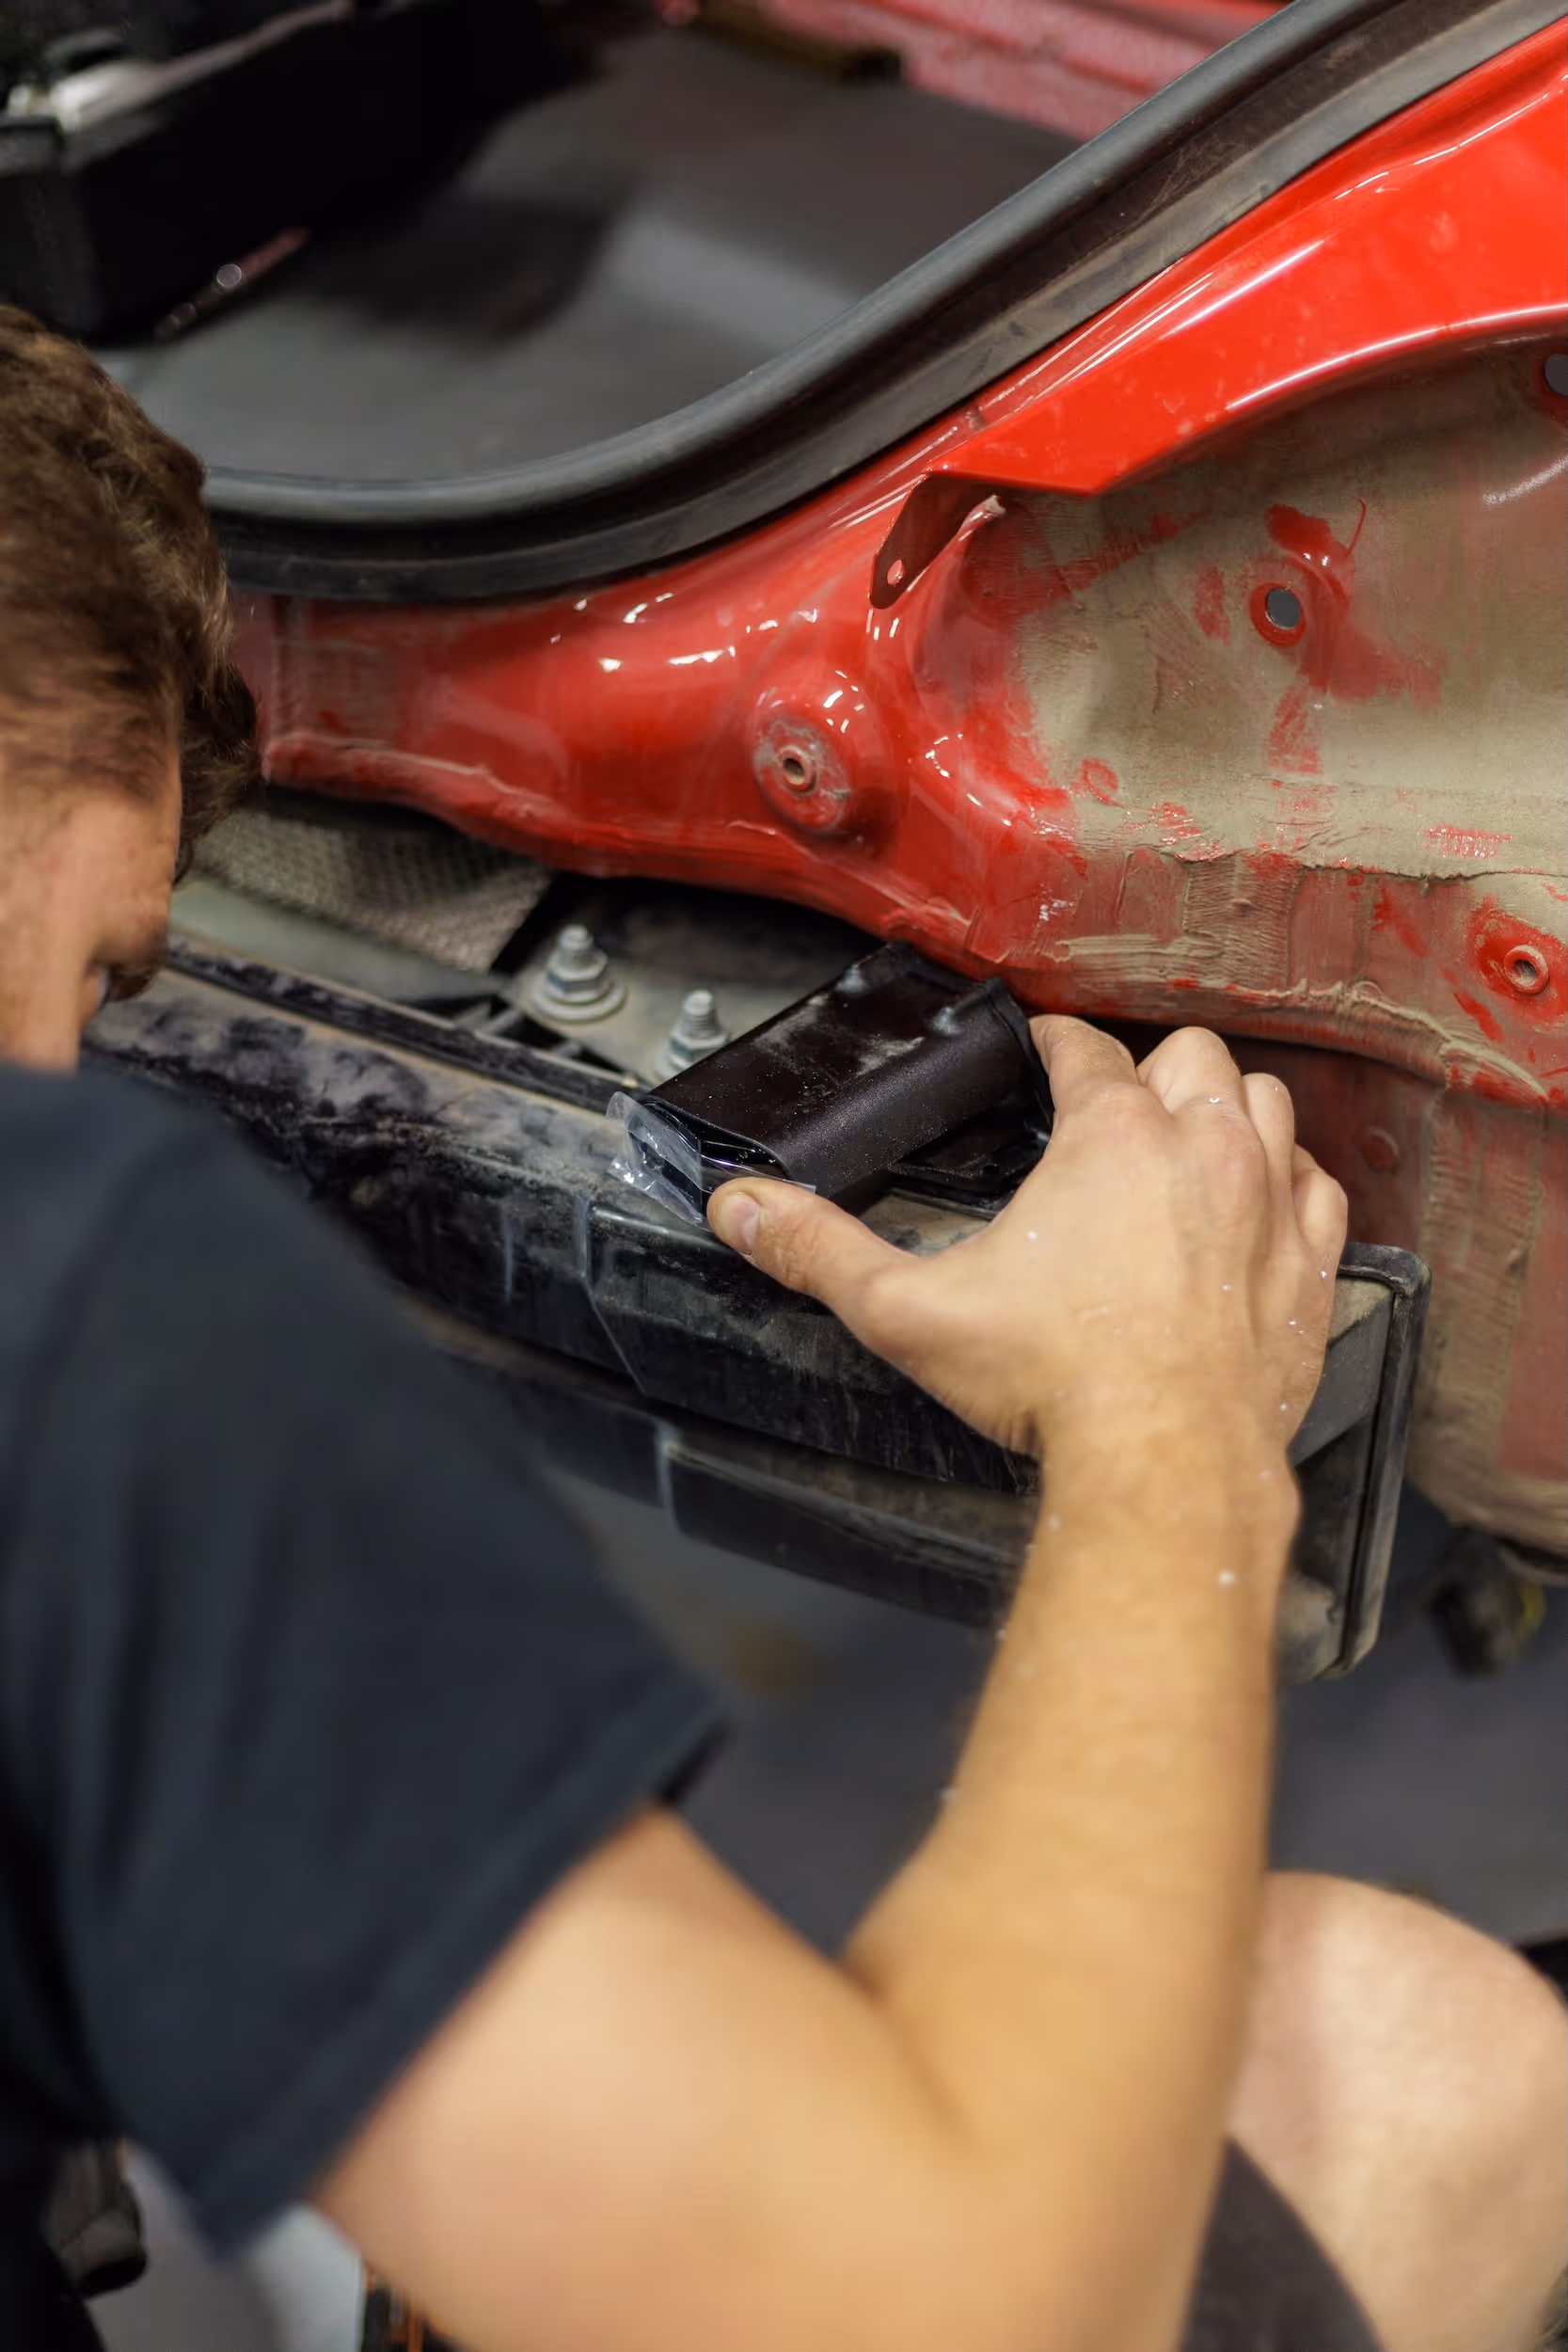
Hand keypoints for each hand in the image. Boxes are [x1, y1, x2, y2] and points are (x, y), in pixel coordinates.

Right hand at [707, 1018, 1346, 1462]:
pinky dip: (1293, 1179)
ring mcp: (1268, 1205)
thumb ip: (820, 1252)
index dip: (1055, 1044)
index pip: (1083, 1050)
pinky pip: (1319, 1186)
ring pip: (1264, 1103)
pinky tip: (1266, 1199)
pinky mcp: (1308, 1266)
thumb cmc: (1056, 1385)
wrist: (1165, 1462)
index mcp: (1110, 1138)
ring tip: (1190, 1130)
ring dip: (1225, 1106)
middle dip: (1149, 1065)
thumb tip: (744, 1211)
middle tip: (1113, 1097)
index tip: (1041, 1051)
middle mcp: (1201, 1151)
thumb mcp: (911, 1311)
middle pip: (1188, 1057)